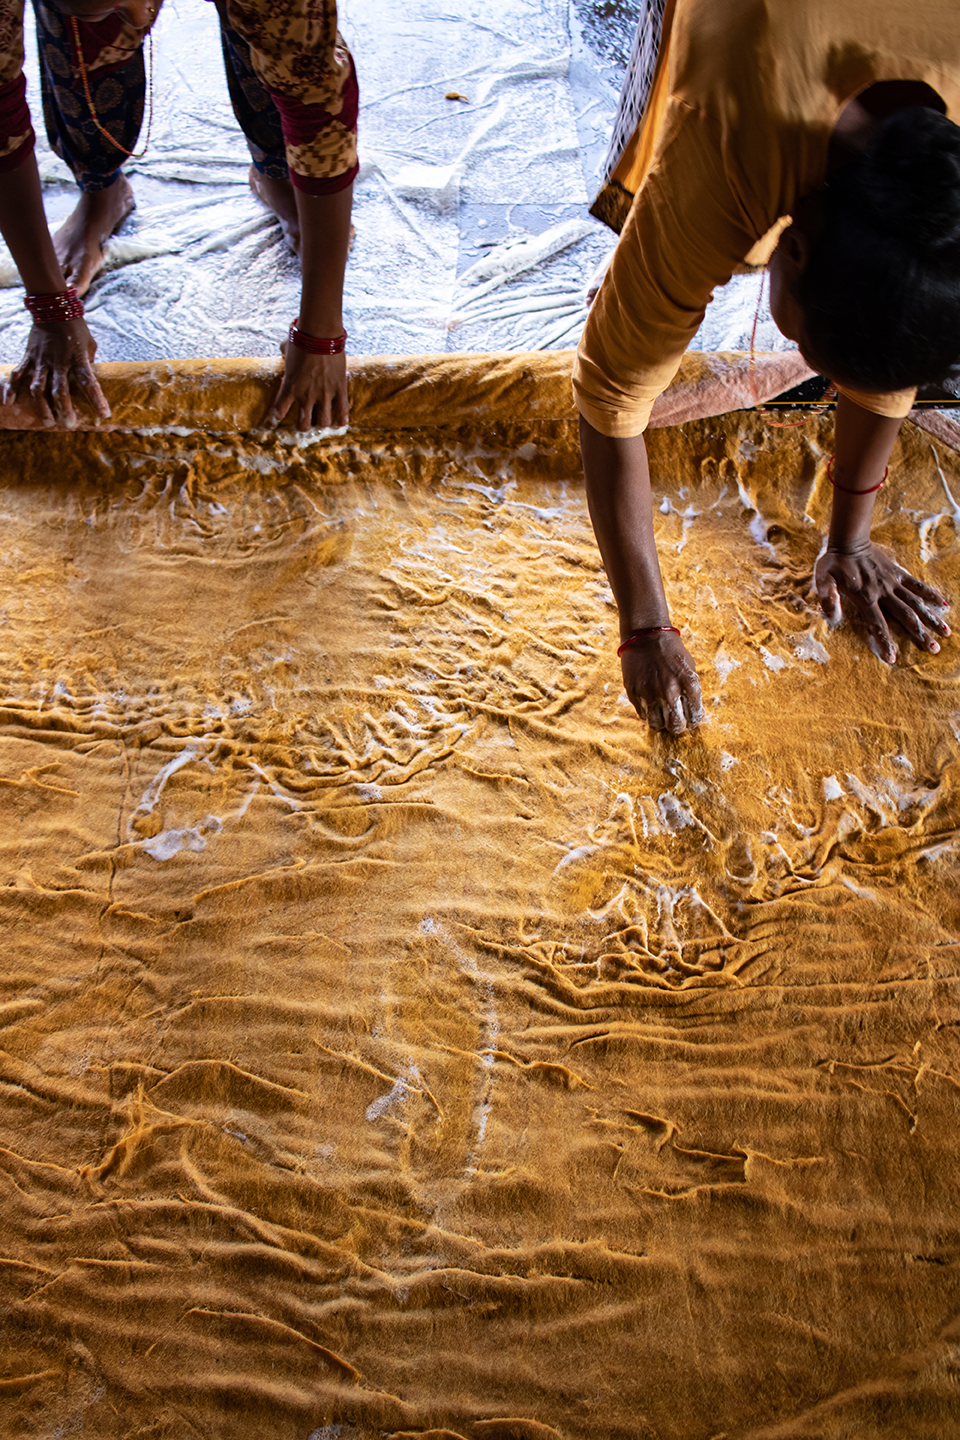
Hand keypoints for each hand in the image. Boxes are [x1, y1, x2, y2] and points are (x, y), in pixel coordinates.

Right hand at [5, 318, 109, 427]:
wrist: (53, 308)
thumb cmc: (76, 329)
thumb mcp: (90, 345)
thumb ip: (90, 364)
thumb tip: (91, 383)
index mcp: (78, 358)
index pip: (88, 382)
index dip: (96, 399)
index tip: (103, 414)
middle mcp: (58, 361)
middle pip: (59, 390)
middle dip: (64, 409)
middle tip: (69, 425)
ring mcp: (41, 360)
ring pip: (38, 387)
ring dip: (42, 406)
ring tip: (48, 421)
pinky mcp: (29, 357)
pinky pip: (18, 374)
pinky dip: (12, 388)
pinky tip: (9, 402)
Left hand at [266, 341, 347, 430]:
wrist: (320, 333)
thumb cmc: (301, 338)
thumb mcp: (287, 349)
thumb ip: (284, 354)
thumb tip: (283, 349)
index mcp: (290, 386)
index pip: (278, 411)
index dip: (273, 422)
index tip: (271, 426)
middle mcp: (306, 394)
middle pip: (304, 424)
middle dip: (304, 426)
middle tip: (305, 423)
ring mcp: (324, 393)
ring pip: (324, 422)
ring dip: (323, 423)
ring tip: (324, 422)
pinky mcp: (339, 388)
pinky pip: (342, 410)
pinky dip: (341, 419)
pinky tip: (340, 423)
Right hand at [621, 631, 703, 732]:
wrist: (646, 635)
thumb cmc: (671, 650)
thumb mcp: (689, 666)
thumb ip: (691, 689)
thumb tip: (691, 710)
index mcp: (689, 684)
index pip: (694, 716)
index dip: (693, 722)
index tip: (690, 720)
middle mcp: (670, 691)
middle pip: (676, 726)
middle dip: (678, 727)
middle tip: (676, 723)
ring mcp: (650, 693)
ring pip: (657, 724)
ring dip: (662, 723)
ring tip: (662, 716)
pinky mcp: (634, 692)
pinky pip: (642, 714)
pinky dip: (648, 714)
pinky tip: (651, 705)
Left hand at [815, 542, 949, 662]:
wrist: (849, 541)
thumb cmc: (834, 563)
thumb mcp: (823, 579)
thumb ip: (827, 597)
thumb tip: (829, 616)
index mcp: (865, 597)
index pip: (877, 624)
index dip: (885, 641)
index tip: (893, 658)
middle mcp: (883, 592)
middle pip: (905, 616)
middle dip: (920, 634)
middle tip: (934, 649)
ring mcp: (893, 583)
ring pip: (916, 603)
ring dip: (931, 618)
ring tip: (946, 632)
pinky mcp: (898, 574)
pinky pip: (918, 585)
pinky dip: (931, 594)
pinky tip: (945, 604)